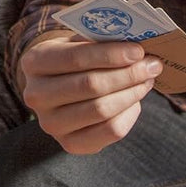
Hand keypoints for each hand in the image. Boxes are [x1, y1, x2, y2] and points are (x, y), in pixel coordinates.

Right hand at [20, 29, 162, 153]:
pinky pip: (110, 131)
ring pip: (102, 110)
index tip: (138, 51)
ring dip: (132, 93)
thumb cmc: (71, 59)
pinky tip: (135, 100)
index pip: (75, 58)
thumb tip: (137, 44)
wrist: (54, 89)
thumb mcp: (76, 42)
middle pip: (91, 85)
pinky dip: (130, 114)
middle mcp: (36, 95)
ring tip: (147, 80)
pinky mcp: (70, 145)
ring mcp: (51, 124)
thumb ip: (99, 41)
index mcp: (34, 62)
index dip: (110, 55)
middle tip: (151, 65)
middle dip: (127, 74)